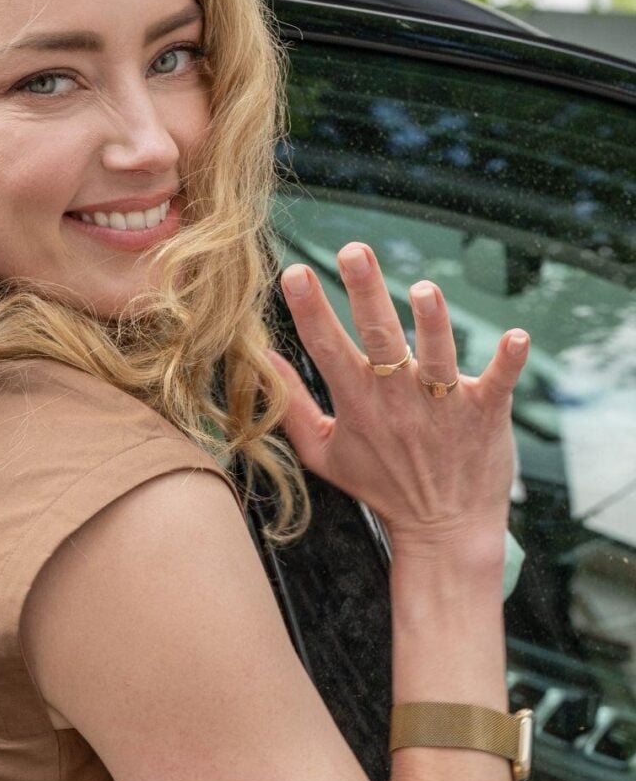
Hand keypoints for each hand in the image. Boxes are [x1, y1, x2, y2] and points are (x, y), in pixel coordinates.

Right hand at [268, 243, 529, 564]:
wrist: (444, 530)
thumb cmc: (381, 486)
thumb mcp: (323, 452)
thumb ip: (292, 404)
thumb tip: (263, 356)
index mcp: (358, 403)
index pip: (327, 348)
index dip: (310, 310)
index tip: (294, 271)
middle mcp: (398, 401)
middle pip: (380, 339)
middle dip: (366, 293)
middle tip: (354, 250)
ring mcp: (444, 407)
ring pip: (437, 358)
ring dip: (432, 325)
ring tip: (424, 291)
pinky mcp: (485, 413)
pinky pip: (500, 382)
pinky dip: (509, 361)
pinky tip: (517, 337)